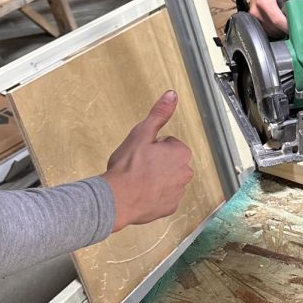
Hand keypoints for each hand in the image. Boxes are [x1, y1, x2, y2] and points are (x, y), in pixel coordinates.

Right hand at [103, 91, 193, 231]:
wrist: (116, 199)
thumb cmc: (128, 166)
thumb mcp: (142, 133)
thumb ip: (159, 113)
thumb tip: (171, 94)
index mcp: (181, 153)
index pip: (169, 144)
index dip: (153, 146)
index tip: (142, 153)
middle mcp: (185, 173)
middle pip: (171, 162)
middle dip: (157, 162)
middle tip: (138, 166)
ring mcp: (178, 192)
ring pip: (168, 179)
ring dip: (156, 179)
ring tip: (138, 180)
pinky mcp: (170, 207)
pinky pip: (164, 197)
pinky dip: (155, 195)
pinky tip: (141, 193)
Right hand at [247, 0, 302, 34]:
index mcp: (264, 1)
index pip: (278, 21)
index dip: (289, 26)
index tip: (298, 27)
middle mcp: (257, 11)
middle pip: (275, 28)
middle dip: (287, 28)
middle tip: (295, 22)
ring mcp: (254, 17)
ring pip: (271, 32)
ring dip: (281, 29)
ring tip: (286, 19)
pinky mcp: (254, 20)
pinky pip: (267, 30)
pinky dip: (275, 29)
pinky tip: (279, 21)